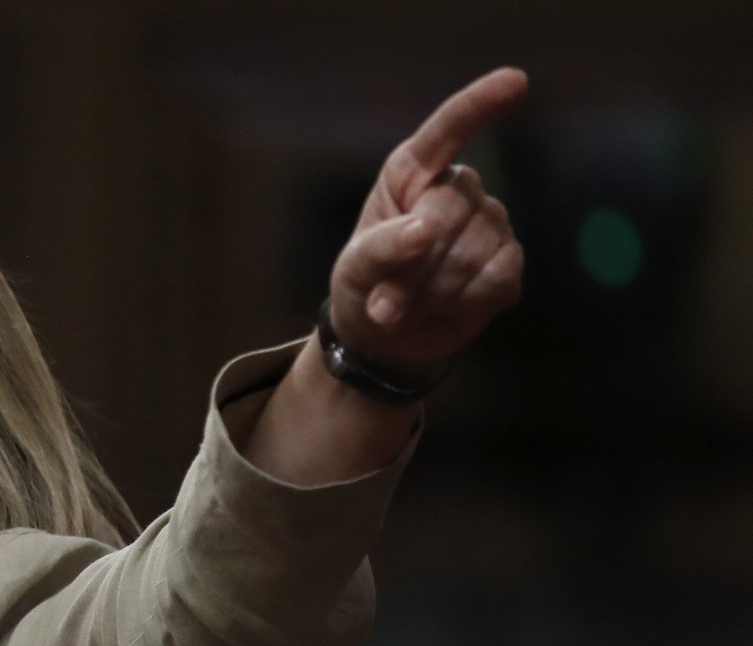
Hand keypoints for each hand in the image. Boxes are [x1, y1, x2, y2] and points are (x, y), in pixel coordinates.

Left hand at [328, 67, 528, 379]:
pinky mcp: (508, 262)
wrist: (385, 339)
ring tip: (413, 302)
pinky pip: (498, 279)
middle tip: (386, 302)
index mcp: (413, 173)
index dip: (479, 105)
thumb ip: (382, 248)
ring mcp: (490, 223)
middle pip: (450, 212)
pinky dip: (463, 303)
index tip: (515, 81)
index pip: (448, 131)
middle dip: (413, 266)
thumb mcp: (355, 269)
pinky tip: (446, 306)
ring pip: (474, 252)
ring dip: (433, 291)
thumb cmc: (365, 286)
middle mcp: (458, 189)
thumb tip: (424, 232)